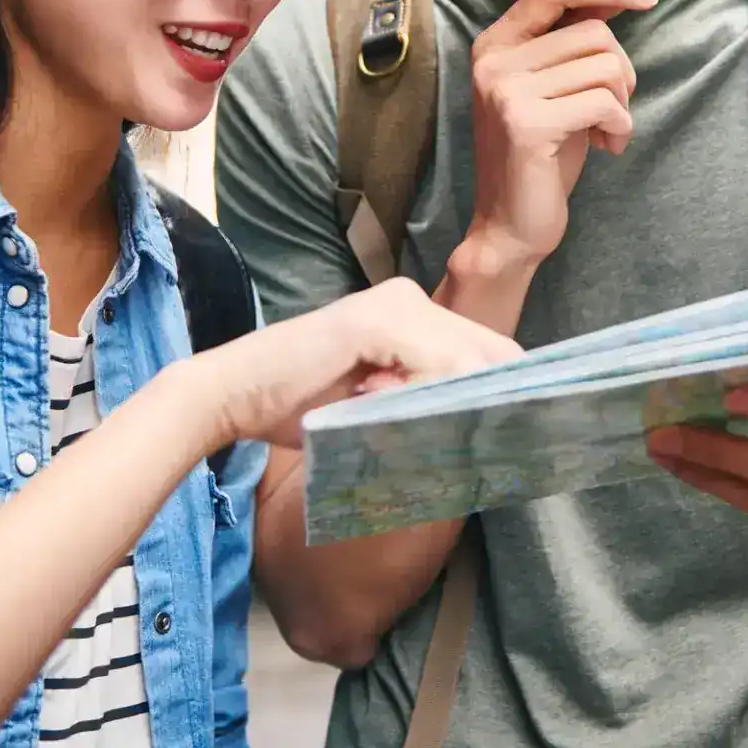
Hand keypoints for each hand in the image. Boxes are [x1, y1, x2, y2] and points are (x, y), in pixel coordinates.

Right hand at [212, 278, 523, 448]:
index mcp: (414, 314)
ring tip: (438, 438)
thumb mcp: (377, 407)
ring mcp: (394, 305)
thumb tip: (485, 435)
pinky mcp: (374, 322)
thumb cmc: (299, 407)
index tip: (515, 436)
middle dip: (495, 401)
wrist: (232, 395)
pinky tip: (407, 419)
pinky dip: (432, 397)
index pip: (487, 350)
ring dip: (461, 405)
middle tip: (494, 448)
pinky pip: (433, 364)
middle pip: (489, 352)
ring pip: (467, 361)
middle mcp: (410, 298)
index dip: (503, 392)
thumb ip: (423, 406)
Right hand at [467, 0, 656, 264]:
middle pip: (595, 32)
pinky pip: (604, 102)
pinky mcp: (527, 123)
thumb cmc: (542, 156)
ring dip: (623, 104)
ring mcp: (506, 90)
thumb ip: (572, 43)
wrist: (509, 227)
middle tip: (613, 111)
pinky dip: (621, 125)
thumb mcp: (555, 88)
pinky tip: (608, 147)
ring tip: (607, 132)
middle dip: (622, 72)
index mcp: (495, 43)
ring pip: (605, 66)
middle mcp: (493, 60)